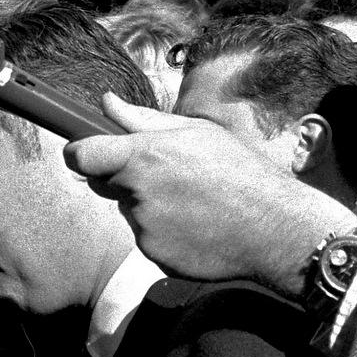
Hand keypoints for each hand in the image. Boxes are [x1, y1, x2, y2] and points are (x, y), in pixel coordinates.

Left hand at [64, 94, 356, 298]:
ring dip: (148, 205)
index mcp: (144, 156)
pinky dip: (163, 232)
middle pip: (103, 182)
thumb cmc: (241, 173)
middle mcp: (138, 192)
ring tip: (194, 202)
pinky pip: (146, 237)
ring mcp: (145, 227)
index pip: (81, 155)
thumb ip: (142, 119)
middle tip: (166, 175)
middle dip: (122, 177)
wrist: (278, 230)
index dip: (79, 152)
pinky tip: (197, 226)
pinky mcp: (155, 254)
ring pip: (130, 210)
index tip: (83, 152)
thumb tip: (105, 102)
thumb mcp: (195, 132)